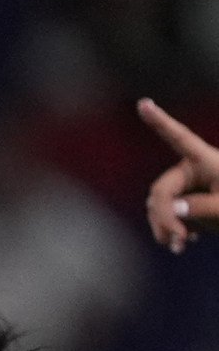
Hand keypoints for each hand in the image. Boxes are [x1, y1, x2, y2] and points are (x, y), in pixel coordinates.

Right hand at [145, 99, 218, 254]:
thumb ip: (203, 207)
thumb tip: (172, 209)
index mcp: (206, 160)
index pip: (180, 138)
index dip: (160, 121)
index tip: (144, 103)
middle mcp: (191, 170)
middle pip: (161, 190)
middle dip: (163, 216)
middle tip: (174, 241)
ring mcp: (184, 187)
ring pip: (157, 206)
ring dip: (164, 228)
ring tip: (180, 247)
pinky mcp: (182, 203)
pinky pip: (163, 216)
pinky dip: (168, 231)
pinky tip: (183, 242)